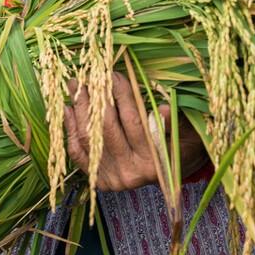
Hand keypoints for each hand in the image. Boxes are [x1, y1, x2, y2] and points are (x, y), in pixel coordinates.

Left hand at [63, 72, 207, 191]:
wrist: (173, 175)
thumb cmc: (182, 144)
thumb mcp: (186, 132)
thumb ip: (175, 121)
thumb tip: (162, 110)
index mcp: (154, 160)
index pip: (133, 120)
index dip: (121, 95)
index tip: (113, 73)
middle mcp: (131, 172)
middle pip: (106, 128)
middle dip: (95, 98)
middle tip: (88, 74)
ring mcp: (113, 178)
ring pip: (89, 139)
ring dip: (79, 109)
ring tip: (75, 86)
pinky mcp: (99, 180)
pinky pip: (79, 153)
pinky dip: (71, 129)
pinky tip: (68, 109)